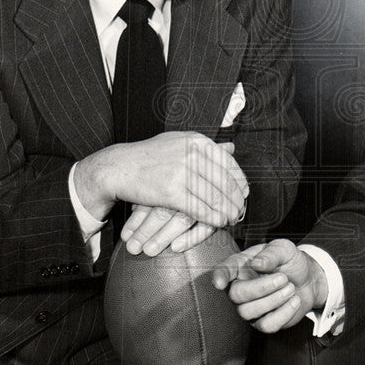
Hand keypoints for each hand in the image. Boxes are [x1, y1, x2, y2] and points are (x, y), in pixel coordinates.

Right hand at [119, 145, 241, 254]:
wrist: (120, 167)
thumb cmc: (150, 156)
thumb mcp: (179, 142)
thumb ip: (205, 146)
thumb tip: (232, 148)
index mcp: (196, 141)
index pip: (228, 163)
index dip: (240, 181)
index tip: (244, 192)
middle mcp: (191, 154)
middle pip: (224, 181)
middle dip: (236, 199)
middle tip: (241, 210)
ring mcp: (181, 172)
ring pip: (214, 196)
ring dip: (228, 210)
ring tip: (233, 218)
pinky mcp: (170, 192)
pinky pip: (199, 208)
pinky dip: (213, 217)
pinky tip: (219, 222)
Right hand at [211, 239, 328, 332]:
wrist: (308, 280)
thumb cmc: (290, 262)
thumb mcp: (284, 249)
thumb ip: (271, 253)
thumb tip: (257, 263)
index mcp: (241, 266)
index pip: (224, 270)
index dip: (219, 277)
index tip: (220, 283)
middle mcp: (241, 287)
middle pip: (236, 295)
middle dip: (262, 288)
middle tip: (284, 278)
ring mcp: (250, 307)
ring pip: (248, 312)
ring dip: (274, 300)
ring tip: (291, 288)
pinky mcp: (263, 322)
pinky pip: (266, 325)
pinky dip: (284, 313)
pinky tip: (294, 300)